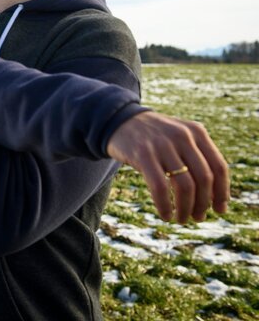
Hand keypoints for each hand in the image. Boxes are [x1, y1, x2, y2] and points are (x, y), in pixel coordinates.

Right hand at [106, 111, 228, 222]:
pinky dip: (165, 206)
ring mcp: (162, 145)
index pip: (219, 167)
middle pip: (204, 178)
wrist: (119, 120)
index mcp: (197, 132)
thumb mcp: (180, 138)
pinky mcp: (142, 154)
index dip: (222, 192)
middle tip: (198, 217)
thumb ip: (198, 158)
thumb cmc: (154, 137)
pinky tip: (165, 215)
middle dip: (203, 203)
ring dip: (186, 209)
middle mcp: (182, 136)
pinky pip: (160, 187)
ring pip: (185, 186)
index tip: (220, 210)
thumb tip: (216, 198)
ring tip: (181, 219)